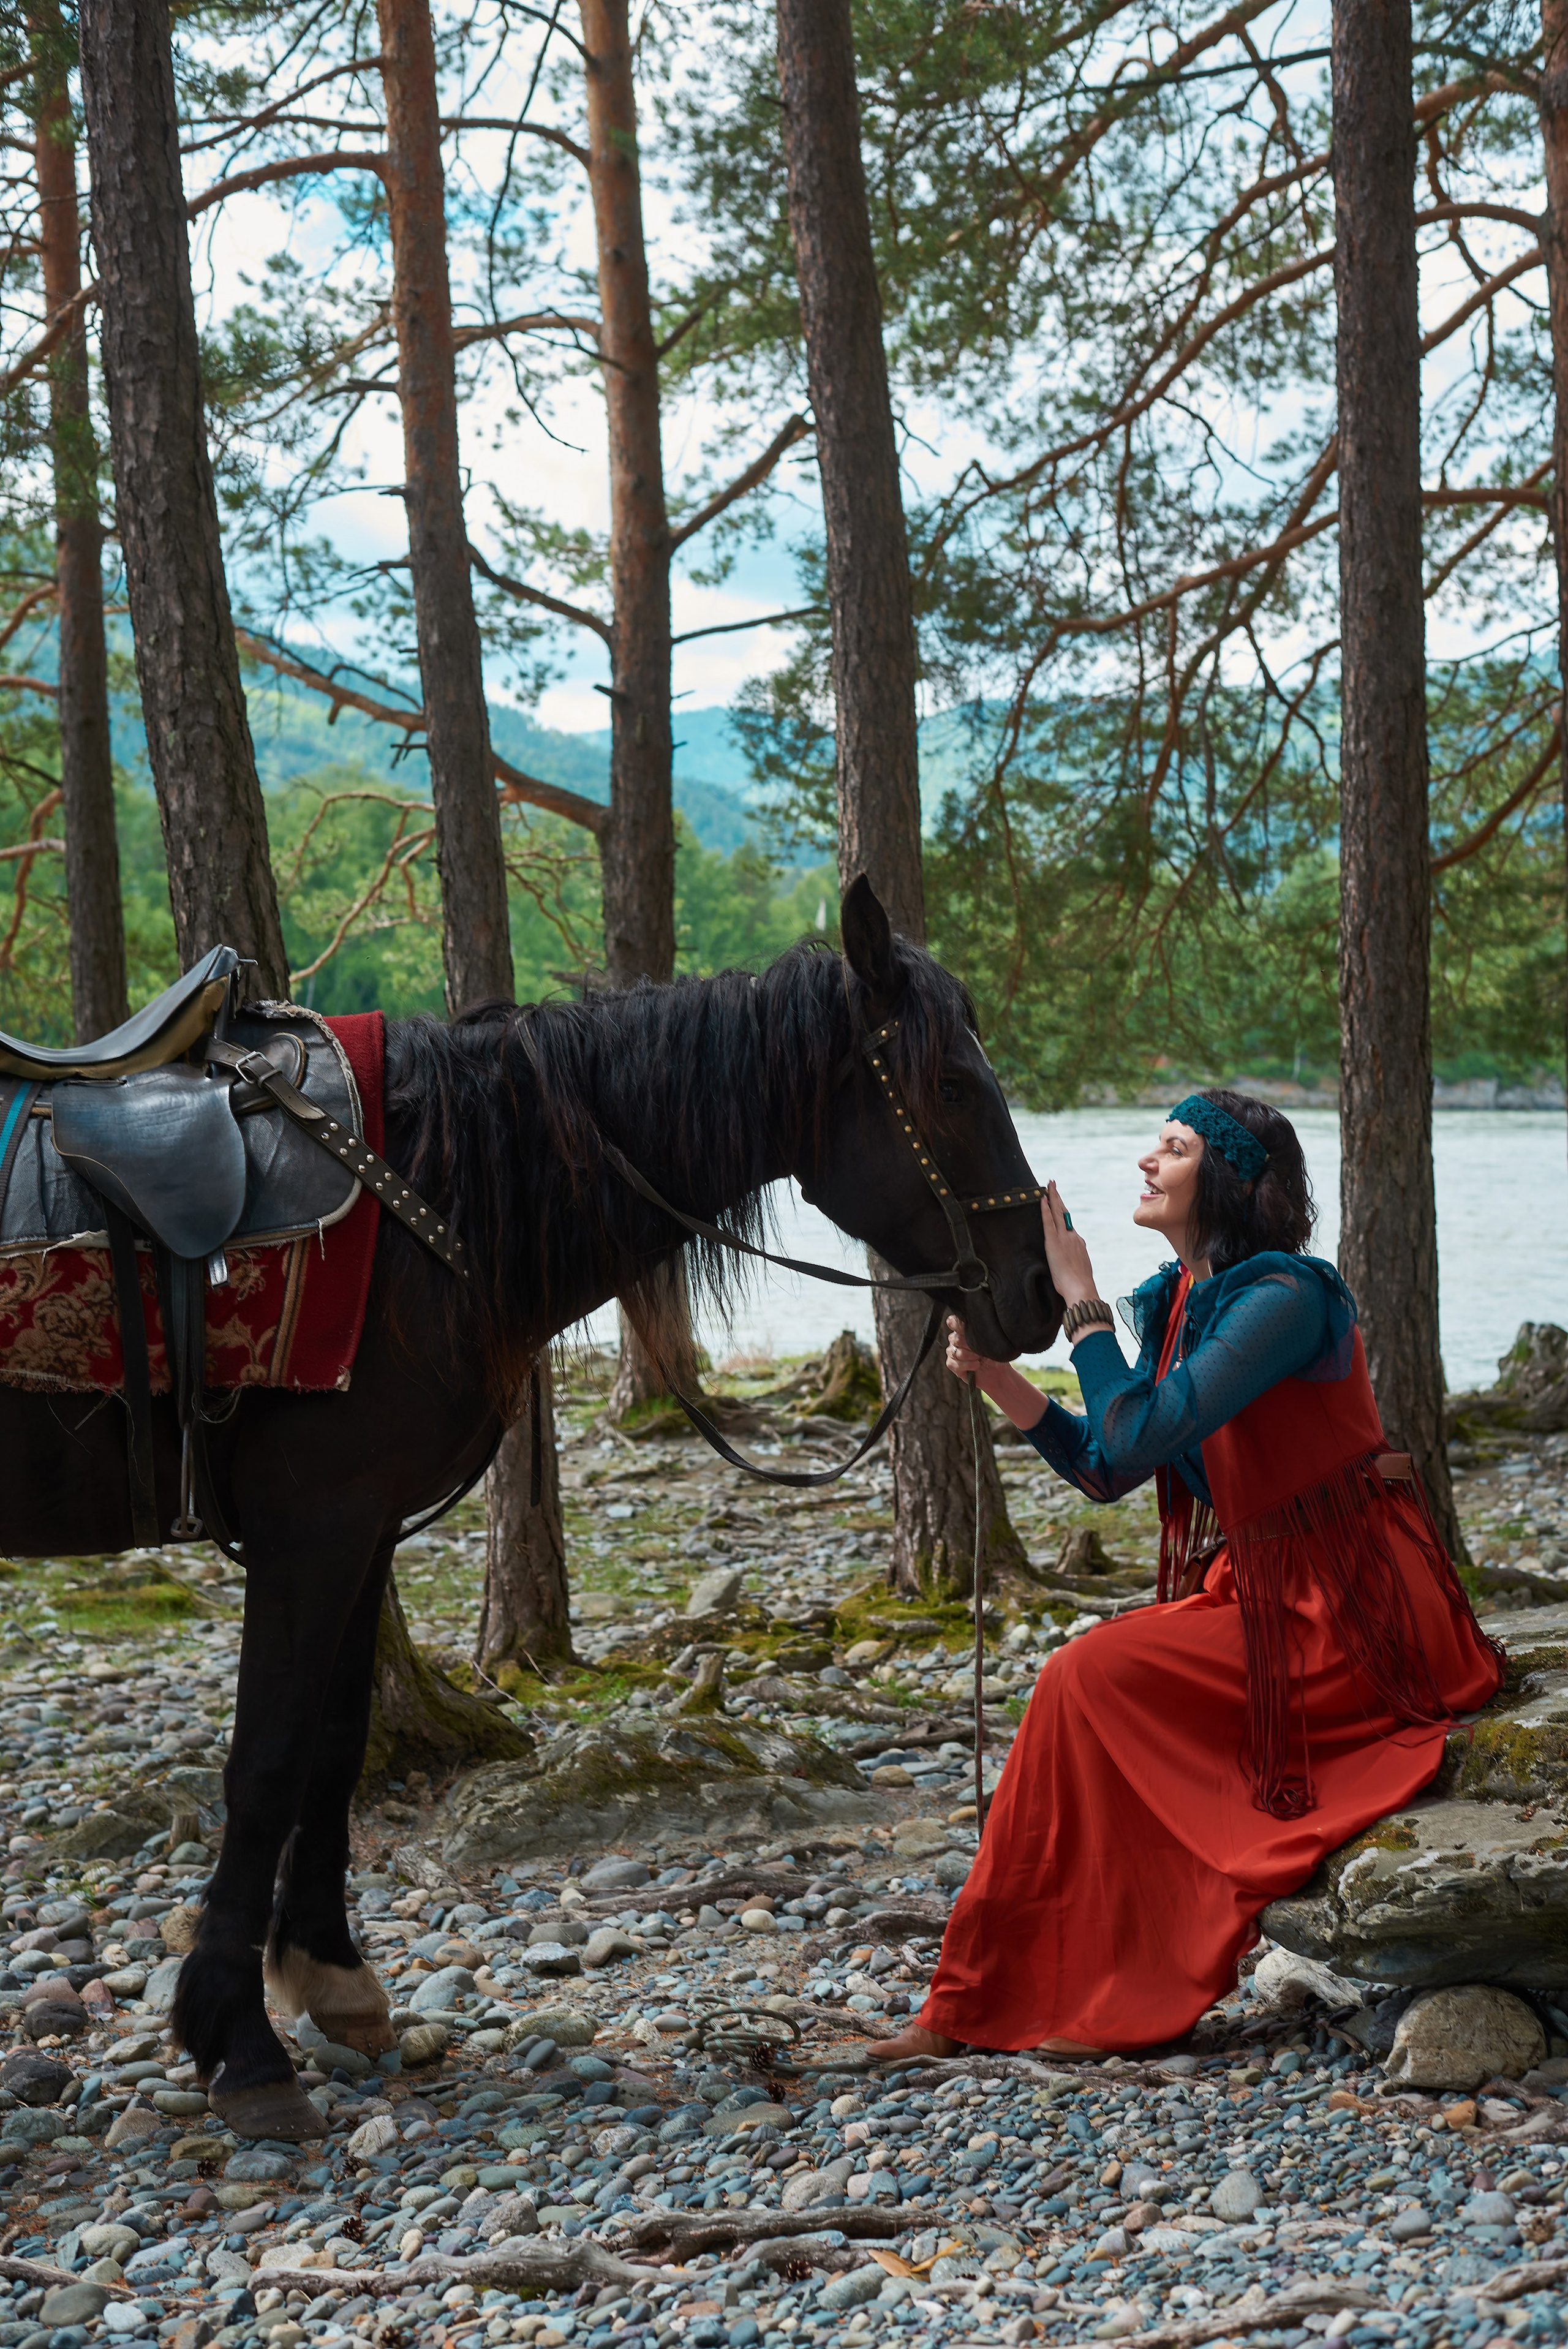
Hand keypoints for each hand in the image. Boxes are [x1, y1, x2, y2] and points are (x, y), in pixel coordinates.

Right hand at [944, 1315, 1046, 1430]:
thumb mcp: (998, 1342)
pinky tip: (976, 1367)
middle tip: (981, 1349)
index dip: (958, 1322)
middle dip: (968, 1342)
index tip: (965, 1325)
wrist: (1002, 1376)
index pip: (954, 1320)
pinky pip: (953, 1363)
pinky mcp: (953, 1366)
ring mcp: (953, 1353)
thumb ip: (991, 1331)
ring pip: (954, 1350)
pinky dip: (965, 1365)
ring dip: (969, 1354)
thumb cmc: (1002, 1355)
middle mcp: (957, 1340)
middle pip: (954, 1335)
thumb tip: (999, 1319)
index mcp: (967, 1330)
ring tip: (981, 1360)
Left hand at [1043, 1180, 1098, 1306]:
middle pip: (1065, 1213)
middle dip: (1059, 1198)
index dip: (1063, 1212)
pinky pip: (1049, 1222)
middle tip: (1053, 1185)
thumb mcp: (1079, 1268)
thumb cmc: (1078, 1285)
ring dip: (1053, 1198)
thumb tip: (1074, 1260)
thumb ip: (1076, 1260)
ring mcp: (1064, 1238)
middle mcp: (1072, 1237)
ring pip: (1058, 1213)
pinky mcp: (1054, 1242)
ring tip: (1049, 1186)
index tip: (1060, 1203)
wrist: (1080, 1288)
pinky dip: (1046, 1210)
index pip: (1069, 1224)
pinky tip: (1043, 1200)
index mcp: (1078, 1243)